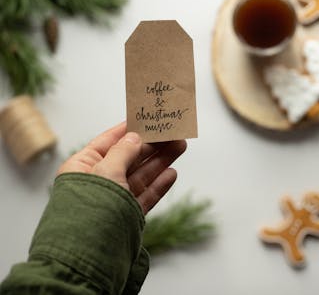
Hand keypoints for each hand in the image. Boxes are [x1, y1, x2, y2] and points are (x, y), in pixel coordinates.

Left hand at [58, 122, 186, 213]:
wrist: (89, 255)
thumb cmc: (91, 209)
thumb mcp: (106, 171)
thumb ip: (123, 152)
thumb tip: (135, 137)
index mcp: (82, 167)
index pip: (108, 142)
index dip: (128, 130)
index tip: (146, 119)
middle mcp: (98, 181)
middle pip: (129, 157)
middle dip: (152, 145)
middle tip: (172, 132)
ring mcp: (114, 198)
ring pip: (141, 175)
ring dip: (160, 161)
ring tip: (180, 146)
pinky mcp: (127, 214)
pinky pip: (145, 195)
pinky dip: (159, 184)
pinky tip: (172, 173)